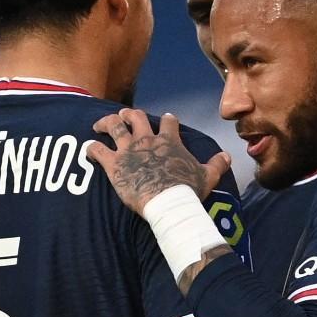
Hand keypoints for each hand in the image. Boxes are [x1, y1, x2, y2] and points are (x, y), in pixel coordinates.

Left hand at [88, 110, 231, 210]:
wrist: (168, 202)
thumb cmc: (188, 190)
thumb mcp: (208, 176)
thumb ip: (217, 164)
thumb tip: (228, 156)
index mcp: (169, 141)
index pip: (168, 121)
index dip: (167, 119)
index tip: (166, 119)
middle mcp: (147, 139)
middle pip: (135, 116)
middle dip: (129, 114)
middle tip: (125, 116)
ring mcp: (129, 150)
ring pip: (114, 126)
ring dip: (106, 123)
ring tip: (101, 124)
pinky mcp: (114, 164)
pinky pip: (97, 151)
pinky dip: (91, 149)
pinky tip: (89, 149)